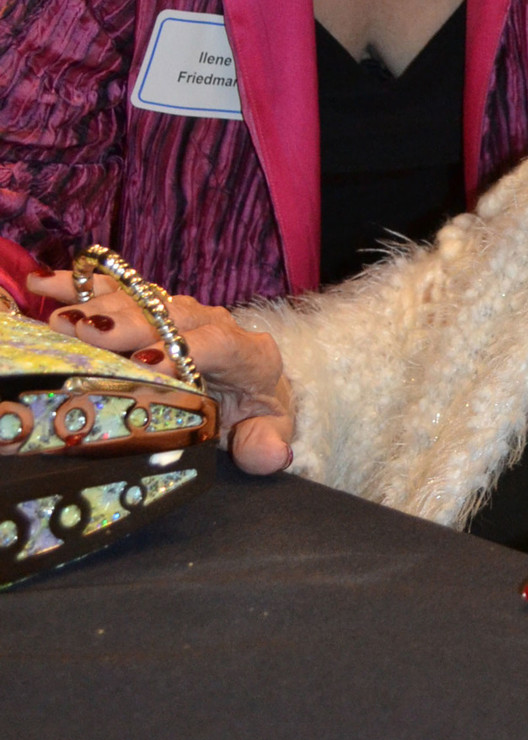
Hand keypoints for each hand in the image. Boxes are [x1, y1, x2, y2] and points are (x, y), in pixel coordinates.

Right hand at [28, 270, 294, 473]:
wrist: (255, 390)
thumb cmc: (255, 417)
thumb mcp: (267, 434)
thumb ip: (266, 444)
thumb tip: (271, 455)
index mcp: (249, 353)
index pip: (218, 343)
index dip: (182, 349)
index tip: (144, 363)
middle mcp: (214, 323)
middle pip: (173, 315)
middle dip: (130, 323)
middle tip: (89, 333)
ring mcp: (182, 311)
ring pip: (142, 299)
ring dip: (101, 305)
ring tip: (63, 318)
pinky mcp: (154, 307)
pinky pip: (118, 290)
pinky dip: (82, 287)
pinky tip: (45, 285)